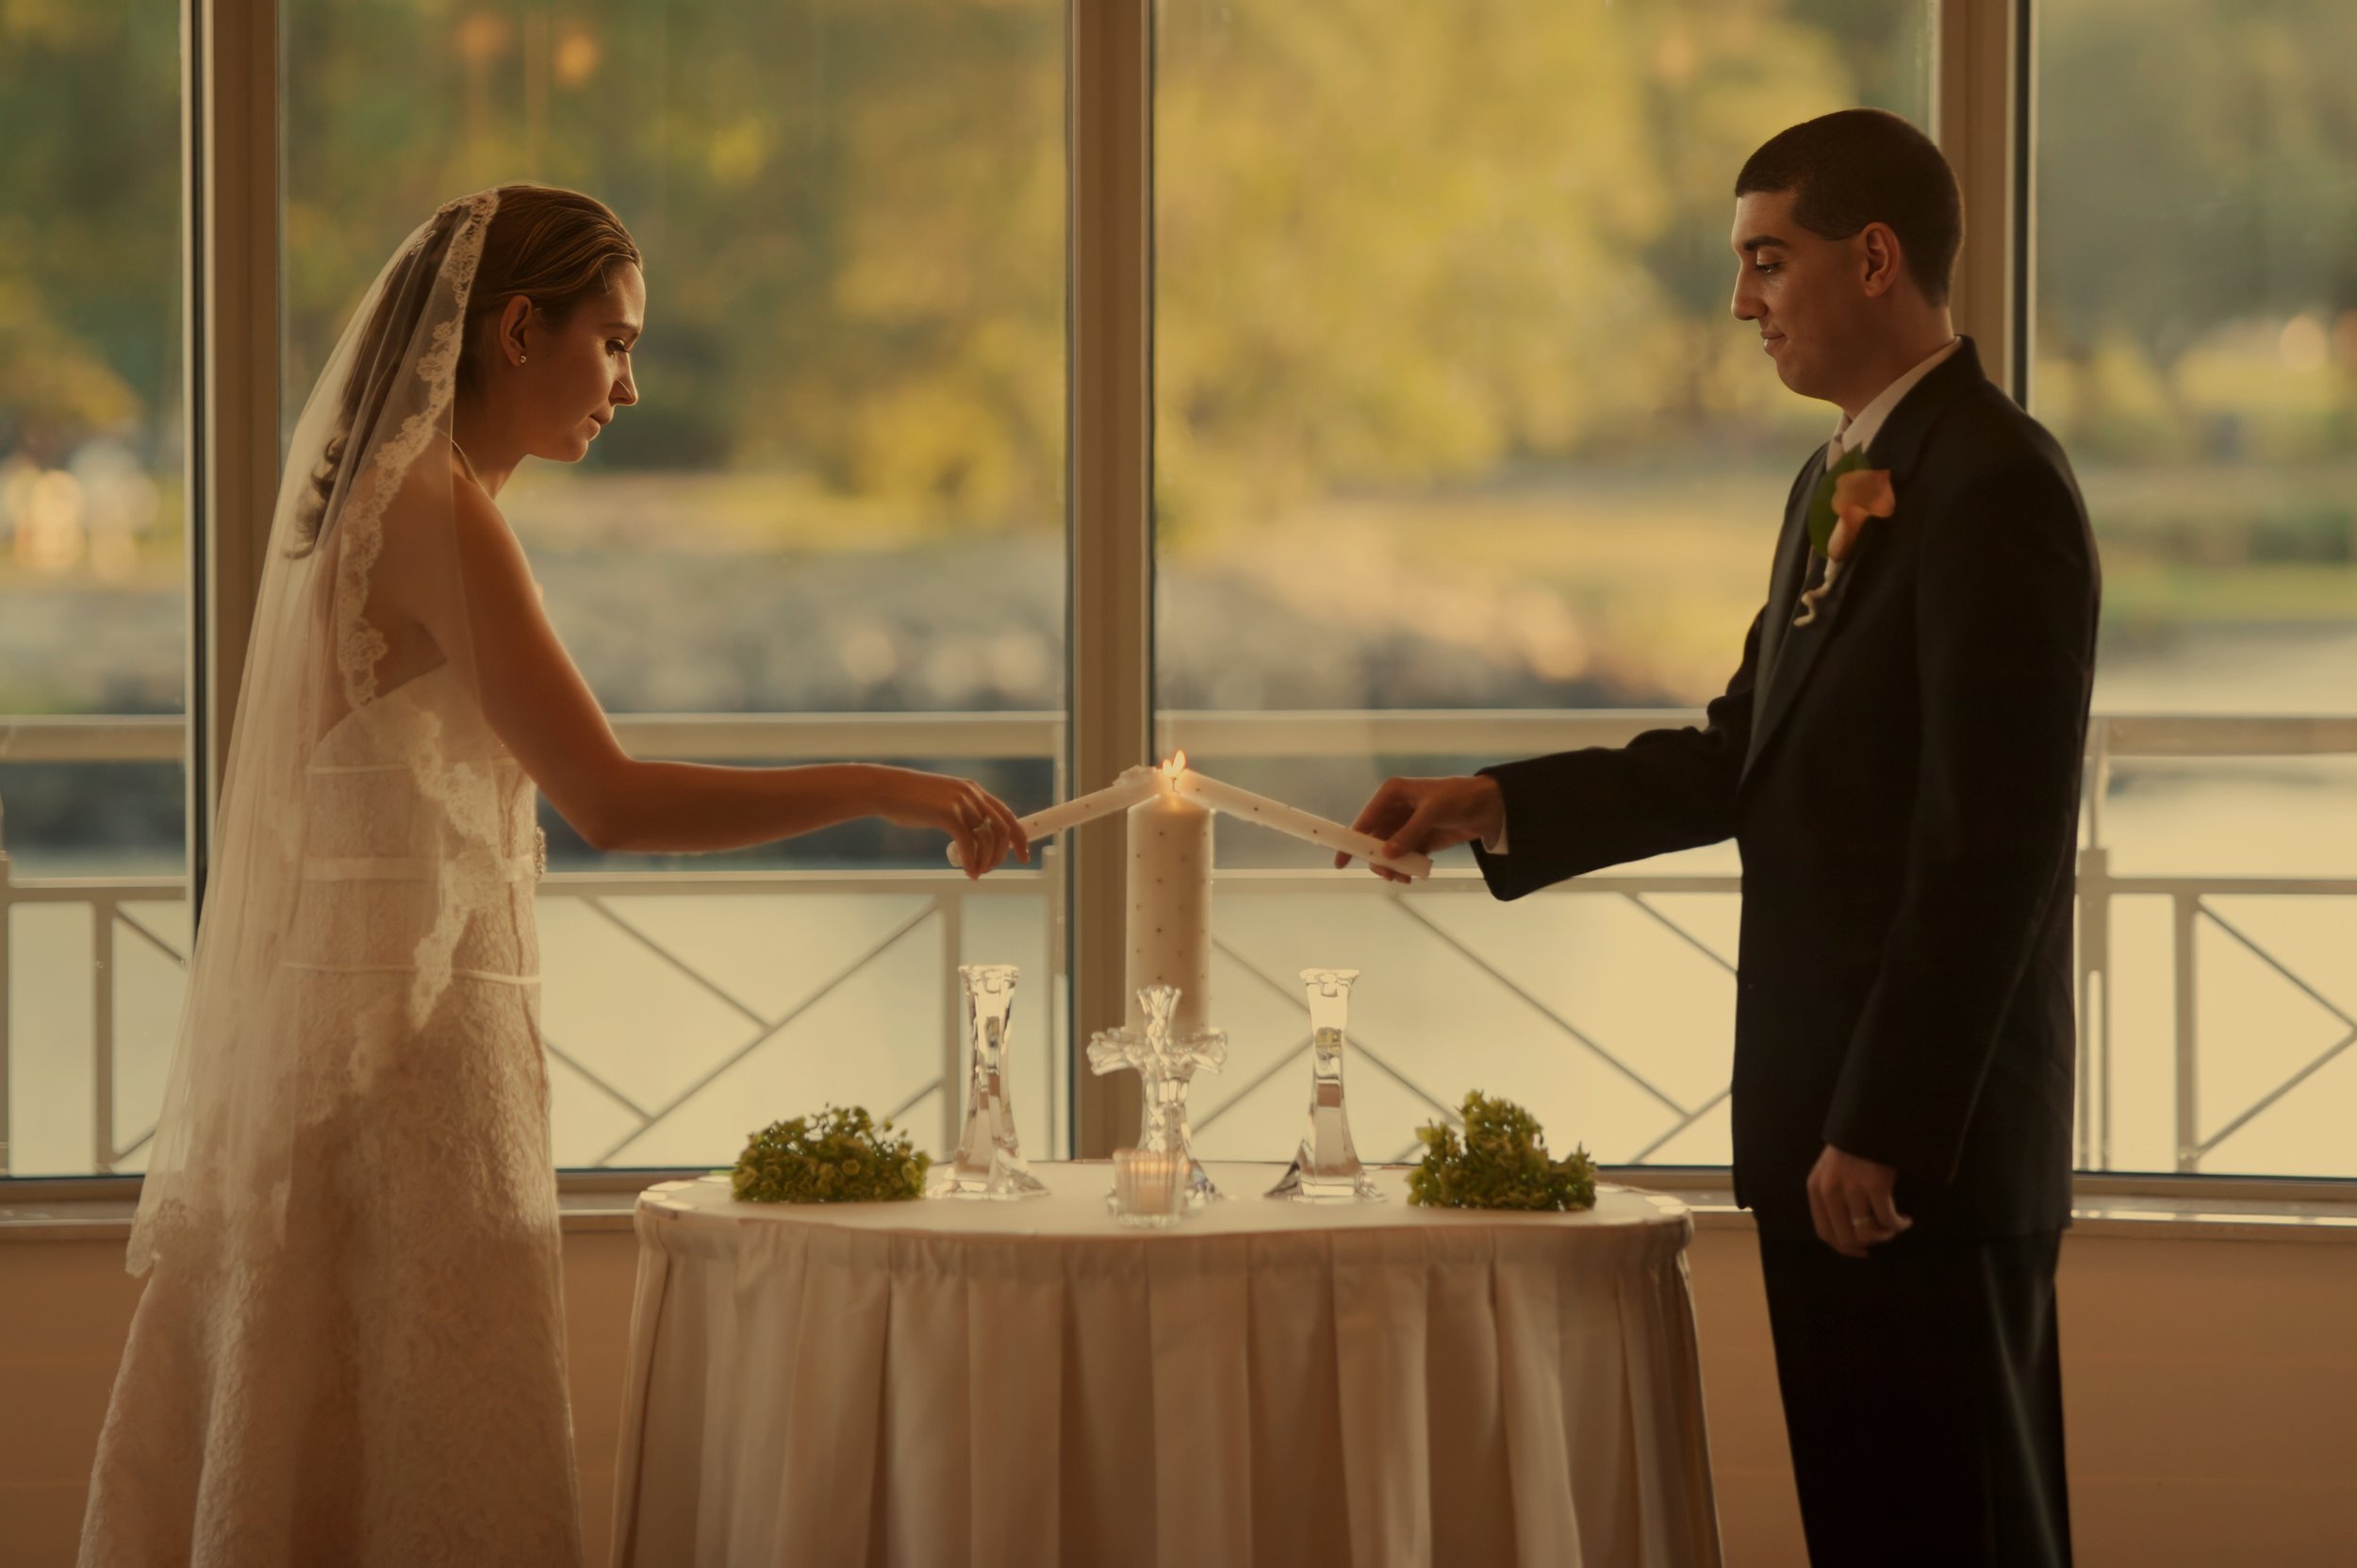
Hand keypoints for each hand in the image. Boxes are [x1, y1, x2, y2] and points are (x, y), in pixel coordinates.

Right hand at [876, 769, 1029, 879]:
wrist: (885, 789)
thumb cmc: (910, 800)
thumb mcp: (943, 803)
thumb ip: (961, 814)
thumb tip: (975, 838)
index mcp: (973, 790)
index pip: (1007, 815)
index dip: (1019, 837)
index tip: (1024, 856)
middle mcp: (972, 794)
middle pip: (1002, 829)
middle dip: (1002, 854)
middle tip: (990, 870)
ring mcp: (961, 802)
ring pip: (987, 838)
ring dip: (986, 861)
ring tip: (977, 872)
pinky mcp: (947, 813)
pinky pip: (969, 844)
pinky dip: (971, 861)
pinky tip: (968, 871)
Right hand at [1336, 775, 1504, 883]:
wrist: (1489, 806)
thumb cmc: (1458, 798)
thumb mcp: (1432, 811)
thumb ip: (1409, 833)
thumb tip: (1388, 855)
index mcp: (1391, 795)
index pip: (1365, 819)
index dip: (1352, 840)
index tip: (1341, 861)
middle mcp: (1393, 810)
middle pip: (1374, 840)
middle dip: (1378, 860)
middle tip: (1389, 874)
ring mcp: (1406, 826)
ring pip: (1388, 852)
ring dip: (1393, 867)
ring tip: (1405, 877)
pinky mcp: (1418, 839)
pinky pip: (1404, 857)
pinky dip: (1405, 867)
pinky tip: (1413, 874)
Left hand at [1807, 1144, 1911, 1257]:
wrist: (1869, 1121)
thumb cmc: (1852, 1148)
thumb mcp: (1830, 1171)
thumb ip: (1832, 1197)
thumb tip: (1847, 1231)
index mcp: (1816, 1188)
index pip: (1824, 1232)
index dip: (1844, 1248)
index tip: (1861, 1250)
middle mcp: (1830, 1191)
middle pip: (1846, 1239)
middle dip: (1867, 1244)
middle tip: (1882, 1236)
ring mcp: (1852, 1188)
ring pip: (1867, 1233)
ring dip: (1885, 1235)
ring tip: (1894, 1225)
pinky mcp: (1876, 1185)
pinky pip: (1887, 1220)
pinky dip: (1899, 1225)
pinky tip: (1905, 1219)